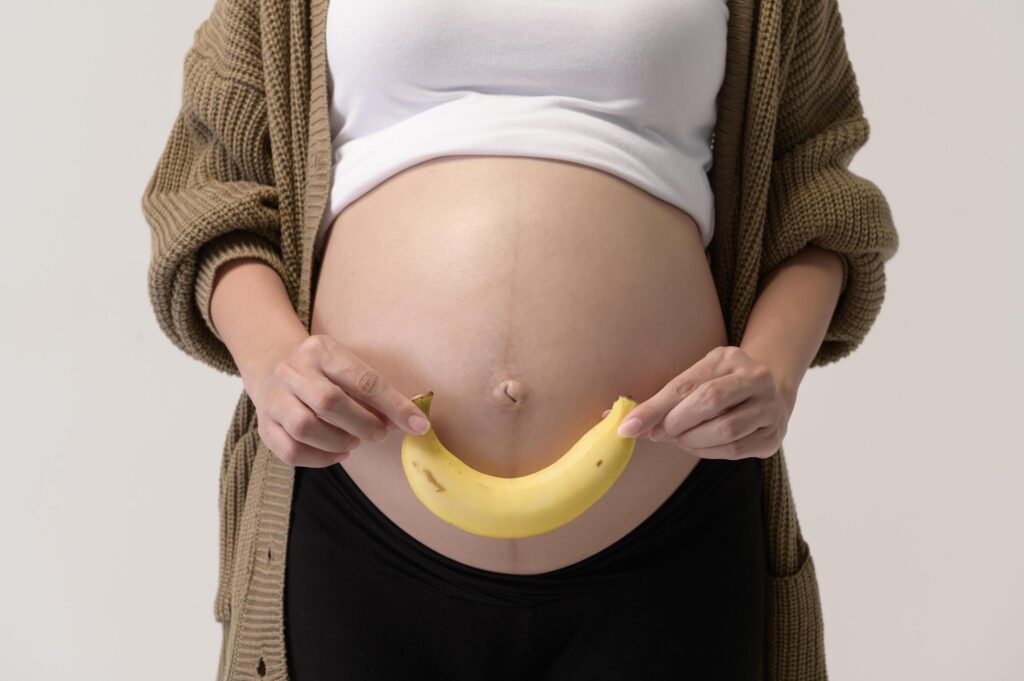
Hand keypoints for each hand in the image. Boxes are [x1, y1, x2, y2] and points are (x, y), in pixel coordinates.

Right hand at [242, 334, 431, 467]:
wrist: (272, 365)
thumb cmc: (324, 371)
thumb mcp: (348, 366)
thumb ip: (376, 392)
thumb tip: (412, 421)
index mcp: (321, 350)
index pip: (363, 380)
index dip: (394, 405)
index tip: (419, 425)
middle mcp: (293, 371)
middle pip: (329, 402)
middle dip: (363, 424)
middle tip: (379, 433)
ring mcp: (274, 398)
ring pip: (305, 427)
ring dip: (339, 441)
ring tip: (354, 441)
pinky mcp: (264, 425)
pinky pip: (290, 451)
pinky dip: (320, 458)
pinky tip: (337, 452)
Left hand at [605, 346, 794, 459]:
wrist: (770, 394)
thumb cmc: (720, 386)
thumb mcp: (695, 380)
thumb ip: (663, 400)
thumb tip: (623, 423)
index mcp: (728, 358)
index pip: (685, 384)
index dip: (654, 408)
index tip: (628, 426)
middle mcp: (755, 378)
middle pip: (709, 402)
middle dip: (676, 423)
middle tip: (659, 433)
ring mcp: (769, 407)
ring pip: (724, 430)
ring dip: (692, 440)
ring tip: (680, 439)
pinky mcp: (773, 436)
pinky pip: (735, 449)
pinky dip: (708, 452)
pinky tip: (699, 446)